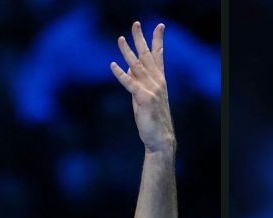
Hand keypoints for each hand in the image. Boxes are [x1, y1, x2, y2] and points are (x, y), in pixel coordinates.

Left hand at [111, 22, 175, 154]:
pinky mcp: (143, 98)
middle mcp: (157, 82)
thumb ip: (137, 81)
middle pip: (147, 56)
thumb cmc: (151, 118)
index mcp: (159, 80)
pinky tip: (113, 65)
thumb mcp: (143, 96)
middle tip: (136, 24)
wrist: (159, 138)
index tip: (160, 26)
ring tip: (120, 39)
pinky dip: (121, 74)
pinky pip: (130, 84)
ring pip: (137, 66)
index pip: (159, 56)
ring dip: (128, 52)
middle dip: (141, 39)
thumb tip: (128, 68)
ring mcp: (151, 89)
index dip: (158, 40)